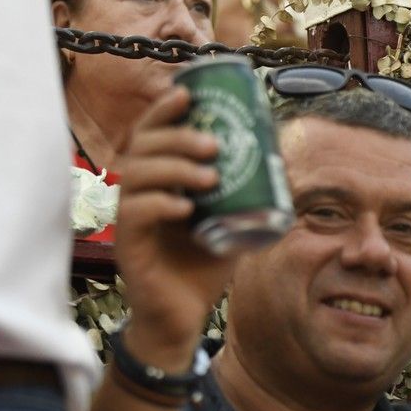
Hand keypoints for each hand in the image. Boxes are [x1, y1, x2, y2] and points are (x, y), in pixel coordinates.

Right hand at [114, 87, 235, 369]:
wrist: (183, 317)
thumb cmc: (202, 267)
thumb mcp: (232, 224)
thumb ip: (248, 197)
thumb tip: (282, 167)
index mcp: (159, 182)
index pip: (152, 135)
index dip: (164, 110)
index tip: (188, 92)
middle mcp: (137, 194)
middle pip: (142, 148)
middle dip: (176, 138)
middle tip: (212, 144)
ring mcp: (129, 219)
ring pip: (136, 177)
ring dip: (174, 169)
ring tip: (210, 176)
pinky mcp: (129, 246)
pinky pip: (134, 215)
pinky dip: (160, 206)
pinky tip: (185, 208)